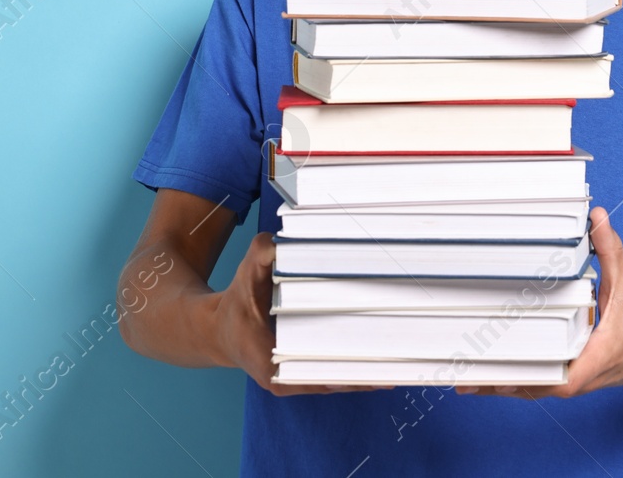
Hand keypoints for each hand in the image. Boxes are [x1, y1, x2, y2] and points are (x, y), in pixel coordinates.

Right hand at [210, 231, 389, 395]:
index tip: (377, 357)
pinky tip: (385, 363)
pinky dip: (356, 368)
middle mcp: (287, 380)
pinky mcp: (304, 373)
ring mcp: (296, 379)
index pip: (320, 371)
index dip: (350, 369)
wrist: (220, 331)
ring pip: (338, 379)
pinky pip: (334, 374)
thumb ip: (260, 256)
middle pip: (335, 376)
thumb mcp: (244, 277)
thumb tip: (278, 242)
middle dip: (367, 366)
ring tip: (402, 359)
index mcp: (273, 367)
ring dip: (367, 370)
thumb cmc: (235, 304)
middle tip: (401, 351)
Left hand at [459, 205, 622, 397]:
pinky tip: (488, 376)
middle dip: (499, 381)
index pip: (558, 377)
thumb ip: (610, 249)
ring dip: (500, 385)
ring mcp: (573, 380)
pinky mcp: (568, 378)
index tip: (498, 374)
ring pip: (531, 389)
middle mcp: (580, 376)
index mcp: (595, 356)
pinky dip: (513, 381)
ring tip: (464, 378)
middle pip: (533, 386)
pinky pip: (536, 384)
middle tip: (463, 373)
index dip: (527, 377)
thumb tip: (596, 217)